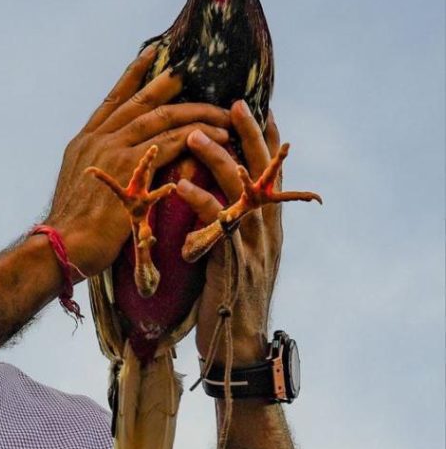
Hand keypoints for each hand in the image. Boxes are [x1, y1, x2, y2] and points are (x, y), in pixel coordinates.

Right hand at [45, 46, 230, 277]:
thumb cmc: (72, 228)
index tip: (150, 54)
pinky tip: (218, 136)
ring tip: (222, 113)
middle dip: (171, 84)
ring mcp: (113, 149)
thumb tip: (118, 164)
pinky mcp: (130, 166)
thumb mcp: (80, 187)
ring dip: (196, 113)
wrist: (64, 244)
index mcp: (84, 142)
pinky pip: (172, 141)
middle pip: (141, 101)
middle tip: (196, 72)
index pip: (113, 100)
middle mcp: (98, 139)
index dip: (133, 75)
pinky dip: (197, 136)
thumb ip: (99, 167)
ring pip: (162, 117)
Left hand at [177, 101, 283, 364]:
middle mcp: (266, 230)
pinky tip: (180, 185)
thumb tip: (217, 199)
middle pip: (261, 172)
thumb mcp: (235, 254)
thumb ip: (231, 225)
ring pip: (240, 192)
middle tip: (233, 102)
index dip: (264, 138)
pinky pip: (217, 226)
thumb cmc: (229, 298)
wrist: (238, 346)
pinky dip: (199, 202)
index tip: (253, 104)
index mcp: (267, 225)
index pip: (268, 172)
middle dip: (249, 134)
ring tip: (194, 135)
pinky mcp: (232, 263)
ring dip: (217, 160)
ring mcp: (252, 246)